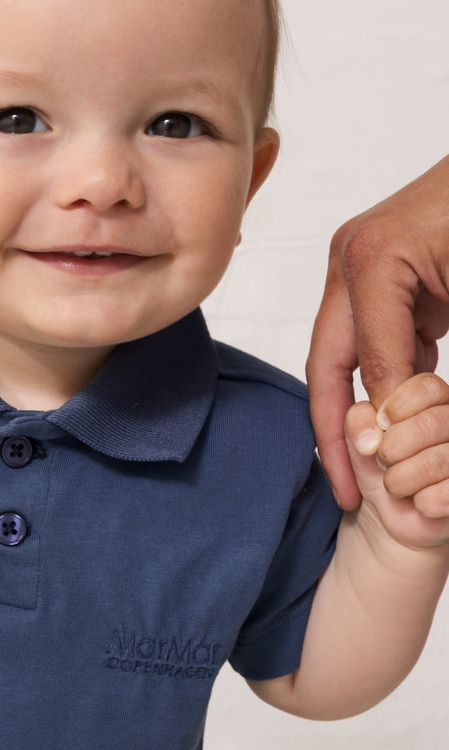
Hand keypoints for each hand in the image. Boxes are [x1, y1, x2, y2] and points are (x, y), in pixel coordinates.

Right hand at [308, 157, 448, 509]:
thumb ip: (421, 361)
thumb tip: (396, 421)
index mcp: (370, 258)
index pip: (366, 362)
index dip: (374, 424)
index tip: (380, 477)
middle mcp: (349, 261)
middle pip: (329, 364)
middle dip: (336, 432)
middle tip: (348, 491)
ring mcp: (357, 265)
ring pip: (343, 356)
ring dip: (354, 411)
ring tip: (362, 470)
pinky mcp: (376, 273)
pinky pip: (368, 339)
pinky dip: (380, 381)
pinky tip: (389, 425)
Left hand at [345, 374, 448, 548]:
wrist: (387, 517)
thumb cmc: (378, 472)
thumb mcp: (358, 442)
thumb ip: (359, 422)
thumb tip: (373, 425)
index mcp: (437, 403)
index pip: (428, 387)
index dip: (396, 409)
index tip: (381, 426)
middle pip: (431, 423)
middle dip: (391, 450)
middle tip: (384, 462)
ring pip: (437, 461)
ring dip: (400, 480)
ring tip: (396, 486)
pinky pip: (448, 494)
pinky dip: (424, 503)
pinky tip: (421, 502)